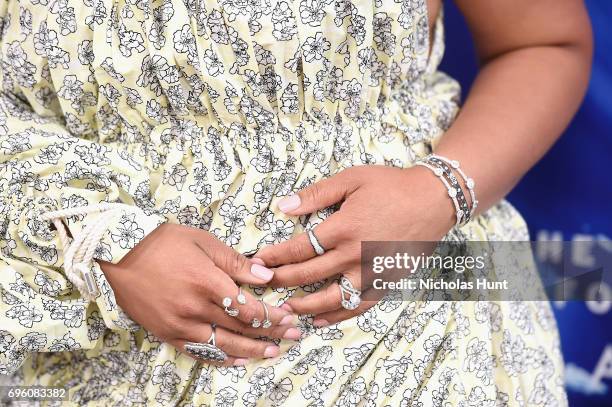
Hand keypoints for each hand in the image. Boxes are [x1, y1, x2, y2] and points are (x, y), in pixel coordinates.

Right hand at [100, 223, 299, 366]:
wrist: (118, 254)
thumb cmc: (162, 242)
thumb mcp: (202, 241)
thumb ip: (235, 262)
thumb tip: (265, 276)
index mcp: (207, 282)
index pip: (248, 308)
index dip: (272, 316)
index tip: (289, 317)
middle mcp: (195, 308)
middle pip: (241, 328)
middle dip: (271, 333)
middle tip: (293, 336)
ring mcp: (180, 324)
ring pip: (223, 345)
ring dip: (250, 351)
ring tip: (272, 353)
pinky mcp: (166, 333)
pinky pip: (198, 351)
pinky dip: (220, 358)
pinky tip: (237, 360)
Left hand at [254, 165, 455, 325]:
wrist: (433, 200)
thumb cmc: (391, 186)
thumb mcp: (352, 179)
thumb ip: (316, 194)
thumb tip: (283, 206)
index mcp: (344, 228)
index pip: (299, 249)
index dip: (274, 257)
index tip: (257, 262)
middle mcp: (355, 255)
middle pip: (308, 275)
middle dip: (280, 281)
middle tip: (261, 285)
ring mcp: (371, 272)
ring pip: (331, 299)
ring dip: (304, 306)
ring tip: (284, 309)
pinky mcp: (385, 282)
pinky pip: (358, 306)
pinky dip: (337, 316)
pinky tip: (319, 320)